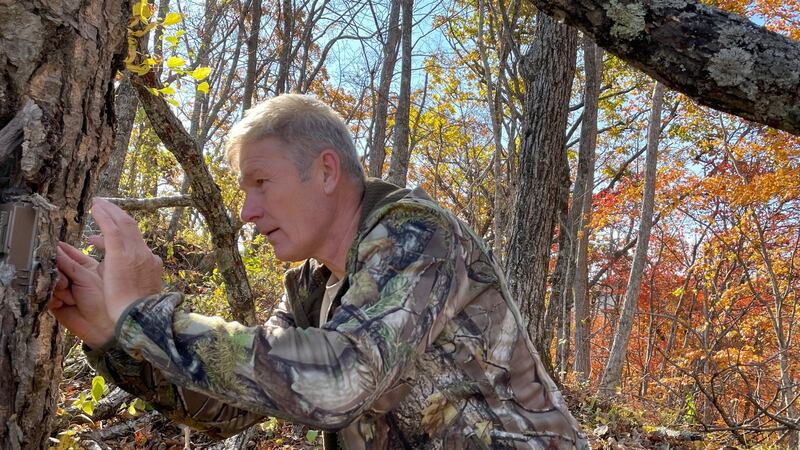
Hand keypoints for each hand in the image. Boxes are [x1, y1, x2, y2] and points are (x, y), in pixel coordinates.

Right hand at [52, 242, 114, 348]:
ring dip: (58, 288)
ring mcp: (63, 289)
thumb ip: (69, 264)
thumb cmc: (102, 300)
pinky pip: (46, 295)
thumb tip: (56, 248)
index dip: (58, 251)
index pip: (66, 252)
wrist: (101, 328)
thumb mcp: (87, 278)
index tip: (50, 249)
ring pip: (49, 280)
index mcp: (84, 266)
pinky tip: (63, 304)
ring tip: (71, 298)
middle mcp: (73, 276)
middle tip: (66, 282)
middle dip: (57, 273)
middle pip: (54, 265)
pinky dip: (53, 299)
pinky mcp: (56, 302)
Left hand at [89, 198, 163, 322]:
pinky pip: (113, 229)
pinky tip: (96, 206)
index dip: (122, 233)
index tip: (105, 234)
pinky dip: (105, 216)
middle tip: (105, 206)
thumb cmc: (133, 310)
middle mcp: (147, 254)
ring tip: (98, 204)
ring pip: (124, 224)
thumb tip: (116, 270)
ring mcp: (136, 253)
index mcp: (151, 263)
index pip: (136, 242)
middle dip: (118, 215)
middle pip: (132, 228)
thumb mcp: (134, 289)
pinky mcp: (121, 254)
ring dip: (111, 212)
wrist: (139, 316)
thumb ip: (128, 277)